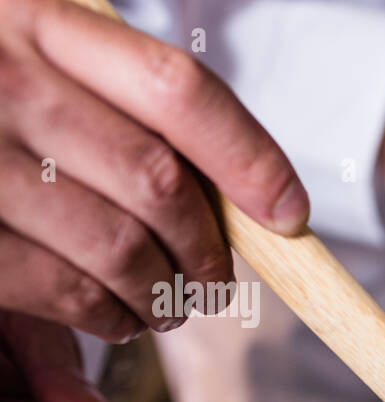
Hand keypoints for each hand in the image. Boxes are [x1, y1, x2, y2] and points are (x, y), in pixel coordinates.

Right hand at [0, 0, 309, 343]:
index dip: (250, 159)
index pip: (178, 90)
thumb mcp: (25, 56)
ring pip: (118, 246)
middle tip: (212, 277)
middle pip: (156, 180)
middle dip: (207, 248)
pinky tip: (112, 319)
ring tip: (164, 304)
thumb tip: (278, 210)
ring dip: (163, 293)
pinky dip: (107, 318)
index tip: (289, 212)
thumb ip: (122, 112)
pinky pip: (60, 289)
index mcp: (35, 15)